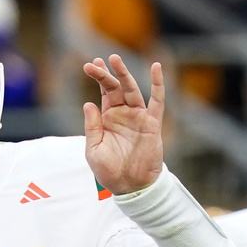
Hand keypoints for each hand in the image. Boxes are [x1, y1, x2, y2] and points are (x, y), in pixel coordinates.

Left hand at [82, 54, 164, 194]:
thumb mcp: (93, 150)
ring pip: (132, 90)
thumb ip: (92, 127)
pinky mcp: (152, 123)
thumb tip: (89, 103)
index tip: (88, 65)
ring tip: (115, 59)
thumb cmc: (109, 171)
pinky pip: (157, 101)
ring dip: (125, 74)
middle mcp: (123, 114)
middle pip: (115, 88)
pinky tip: (155, 67)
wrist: (130, 187)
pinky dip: (157, 84)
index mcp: (108, 119)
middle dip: (107, 74)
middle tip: (97, 61)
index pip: (103, 92)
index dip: (98, 77)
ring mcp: (138, 117)